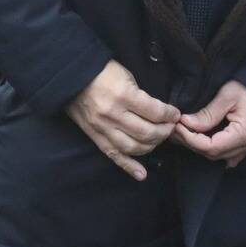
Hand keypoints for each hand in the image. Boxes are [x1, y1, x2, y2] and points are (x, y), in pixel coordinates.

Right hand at [64, 60, 179, 180]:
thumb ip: (141, 96)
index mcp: (122, 95)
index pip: (155, 112)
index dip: (170, 115)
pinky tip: (142, 175)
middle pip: (147, 133)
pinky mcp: (95, 136)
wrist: (70, 77)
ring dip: (152, 146)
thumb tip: (160, 112)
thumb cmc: (102, 71)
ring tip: (158, 139)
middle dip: (164, 131)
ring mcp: (102, 128)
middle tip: (170, 127)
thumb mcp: (125, 75)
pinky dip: (129, 167)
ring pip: (134, 147)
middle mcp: (112, 114)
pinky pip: (113, 156)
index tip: (175, 114)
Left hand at [175, 80, 245, 166]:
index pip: (212, 147)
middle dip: (192, 143)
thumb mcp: (227, 95)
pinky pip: (231, 156)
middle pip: (214, 154)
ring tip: (185, 133)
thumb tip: (186, 124)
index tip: (178, 127)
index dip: (191, 139)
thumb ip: (208, 113)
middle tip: (176, 130)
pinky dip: (216, 150)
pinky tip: (203, 143)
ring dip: (201, 147)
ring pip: (221, 156)